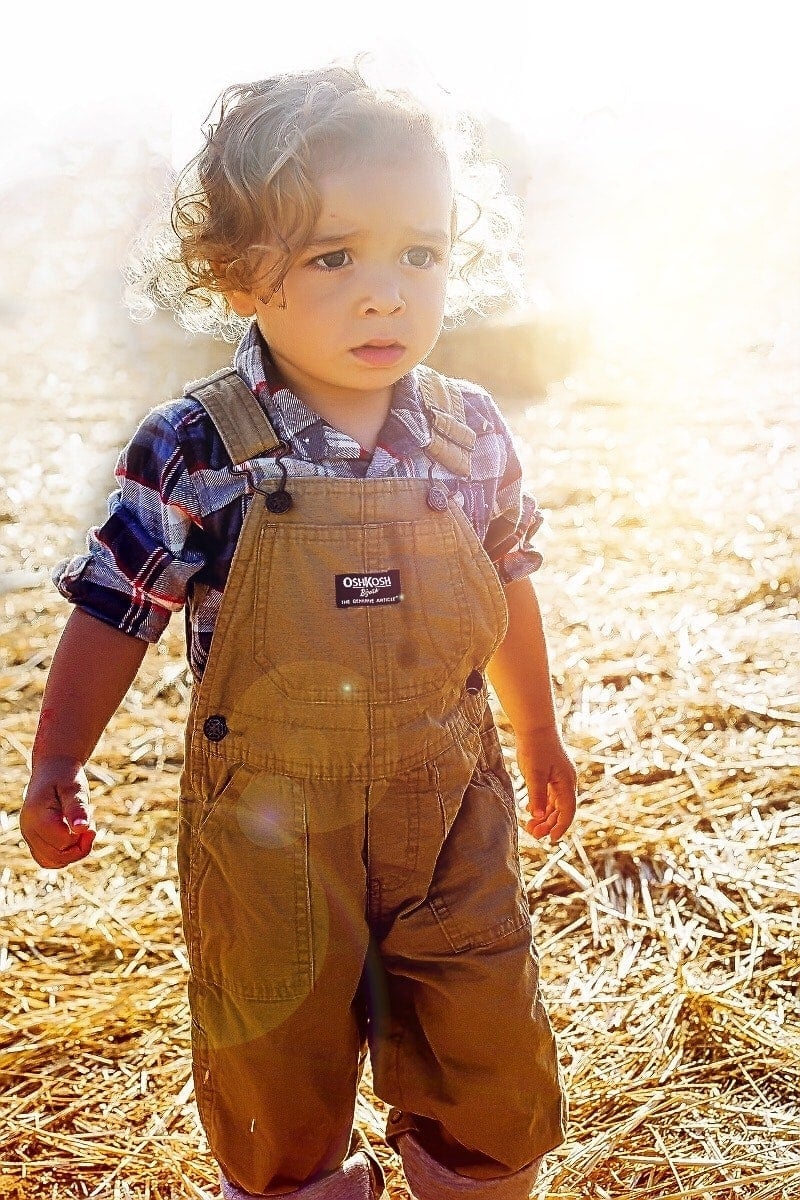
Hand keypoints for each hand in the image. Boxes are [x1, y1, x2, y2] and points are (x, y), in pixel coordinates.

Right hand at [20, 757, 95, 867]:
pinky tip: (75, 837)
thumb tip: (82, 828)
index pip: (62, 842)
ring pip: (52, 862)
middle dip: (80, 848)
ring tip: (81, 832)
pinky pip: (49, 860)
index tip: (91, 821)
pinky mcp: (34, 841)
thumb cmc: (66, 777)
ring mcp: (29, 837)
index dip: (81, 837)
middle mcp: (27, 830)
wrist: (53, 770)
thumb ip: (77, 807)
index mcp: (36, 816)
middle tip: (91, 828)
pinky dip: (65, 854)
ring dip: (73, 852)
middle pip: (57, 857)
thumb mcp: (75, 788)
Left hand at [515, 726, 576, 842]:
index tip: (550, 839)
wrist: (535, 726)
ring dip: (545, 817)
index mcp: (567, 783)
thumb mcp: (534, 773)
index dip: (560, 827)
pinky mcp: (551, 774)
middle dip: (549, 824)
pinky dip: (542, 806)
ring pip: (555, 804)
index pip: (567, 811)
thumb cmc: (536, 747)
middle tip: (533, 834)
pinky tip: (531, 812)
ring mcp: (559, 778)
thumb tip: (538, 816)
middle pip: (561, 810)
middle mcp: (566, 782)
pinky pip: (550, 796)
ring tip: (531, 827)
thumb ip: (537, 795)